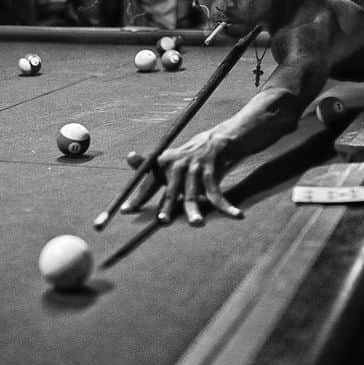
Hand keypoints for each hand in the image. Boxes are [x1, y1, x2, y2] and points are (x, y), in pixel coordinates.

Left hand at [119, 129, 242, 225]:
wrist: (217, 140)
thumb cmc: (188, 155)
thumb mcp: (168, 159)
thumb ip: (148, 164)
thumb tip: (129, 157)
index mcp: (163, 162)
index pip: (147, 182)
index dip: (137, 197)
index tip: (125, 211)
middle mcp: (177, 165)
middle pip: (170, 191)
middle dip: (167, 207)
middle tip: (163, 221)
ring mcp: (195, 168)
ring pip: (193, 195)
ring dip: (195, 212)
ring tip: (197, 224)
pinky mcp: (212, 171)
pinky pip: (217, 194)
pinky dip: (227, 207)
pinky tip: (237, 215)